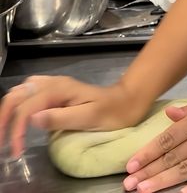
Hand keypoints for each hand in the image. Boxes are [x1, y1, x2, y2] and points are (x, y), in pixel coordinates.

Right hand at [0, 76, 147, 157]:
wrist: (127, 102)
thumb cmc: (111, 112)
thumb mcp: (88, 118)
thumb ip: (60, 117)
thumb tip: (32, 119)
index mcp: (60, 88)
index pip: (27, 107)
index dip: (17, 129)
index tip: (16, 151)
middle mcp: (54, 83)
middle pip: (18, 94)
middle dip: (5, 116)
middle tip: (3, 141)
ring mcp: (54, 85)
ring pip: (21, 91)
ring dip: (9, 110)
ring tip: (7, 133)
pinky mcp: (56, 91)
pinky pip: (29, 93)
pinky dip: (18, 105)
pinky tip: (19, 120)